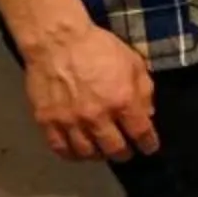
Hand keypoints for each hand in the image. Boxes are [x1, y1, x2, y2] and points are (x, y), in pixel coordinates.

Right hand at [22, 20, 159, 162]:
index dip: (148, 144)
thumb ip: (144, 91)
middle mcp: (97, 116)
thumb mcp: (133, 62)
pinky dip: (72, 154)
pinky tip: (78, 151)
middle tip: (126, 151)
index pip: (141, 133)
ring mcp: (70, 121)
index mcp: (122, 100)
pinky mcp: (48, 122)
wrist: (57, 41)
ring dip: (98, 155)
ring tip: (102, 151)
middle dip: (124, 153)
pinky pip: (60, 149)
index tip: (149, 147)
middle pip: (114, 149)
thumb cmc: (99, 47)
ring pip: (87, 153)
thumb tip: (147, 116)